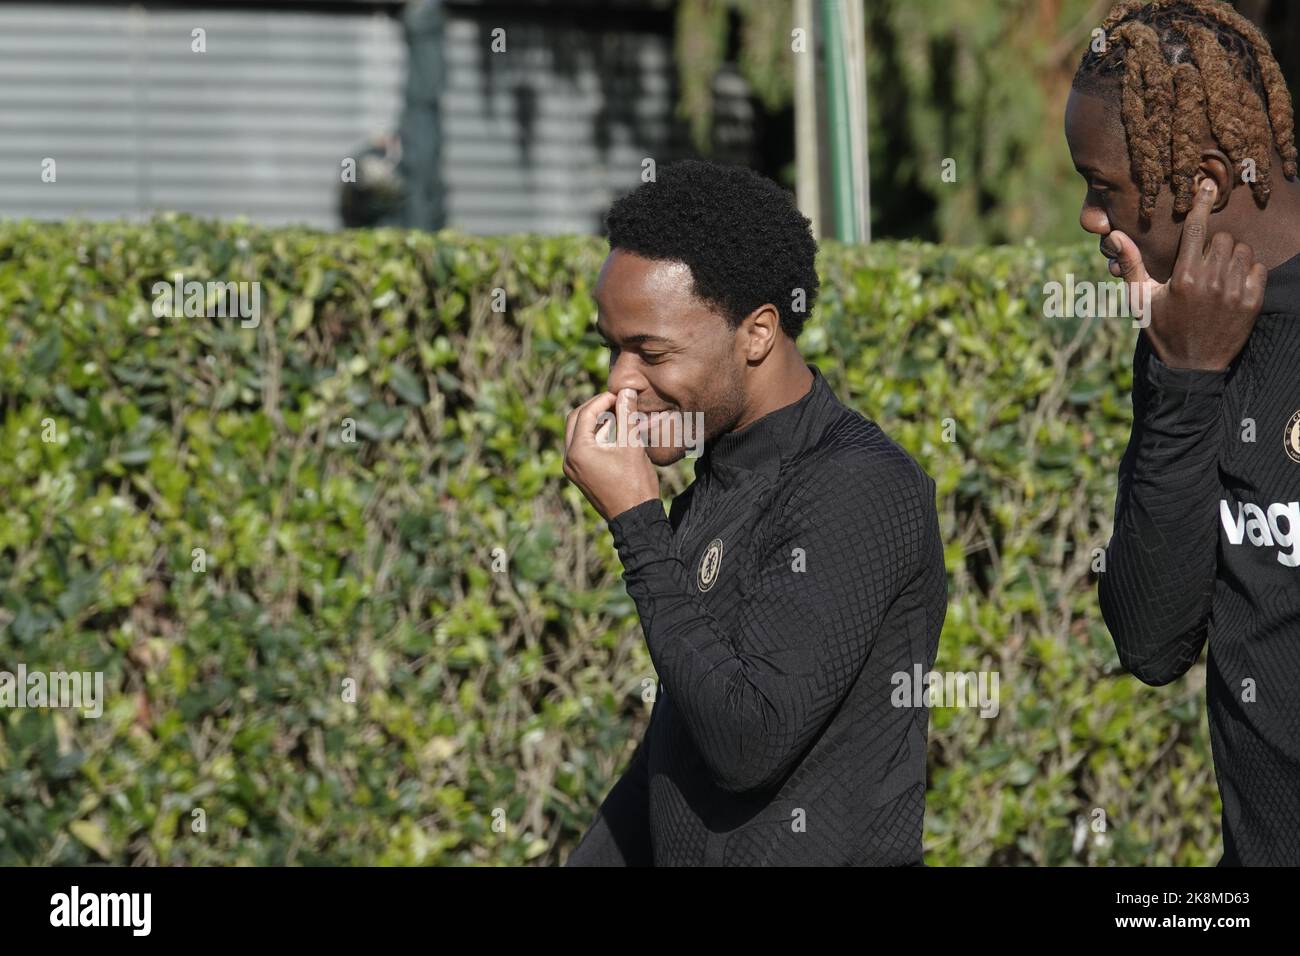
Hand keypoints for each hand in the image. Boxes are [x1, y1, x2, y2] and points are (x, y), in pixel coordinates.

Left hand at [563, 387, 659, 520]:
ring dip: (595, 421)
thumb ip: (627, 416)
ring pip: (577, 434)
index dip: (603, 400)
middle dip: (594, 407)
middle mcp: (569, 459)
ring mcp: (573, 469)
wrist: (636, 519)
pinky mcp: (580, 476)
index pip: (586, 413)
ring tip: (617, 413)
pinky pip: (582, 448)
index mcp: (578, 451)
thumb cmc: (635, 484)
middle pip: (575, 420)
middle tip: (614, 400)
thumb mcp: (632, 446)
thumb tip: (626, 391)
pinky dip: (595, 436)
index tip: (620, 394)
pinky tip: (614, 431)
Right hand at [1106, 179, 1267, 370]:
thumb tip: (1115, 236)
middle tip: (1203, 261)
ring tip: (1217, 273)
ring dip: (1231, 257)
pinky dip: (1247, 271)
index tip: (1208, 185)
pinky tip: (1232, 284)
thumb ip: (1130, 265)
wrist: (1192, 367)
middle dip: (1214, 243)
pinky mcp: (1252, 302)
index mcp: (1183, 278)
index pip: (1196, 229)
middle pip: (1223, 238)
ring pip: (1242, 251)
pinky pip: (1257, 268)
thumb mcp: (1140, 300)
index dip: (1202, 203)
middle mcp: (1211, 282)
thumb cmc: (1162, 330)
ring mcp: (1234, 292)